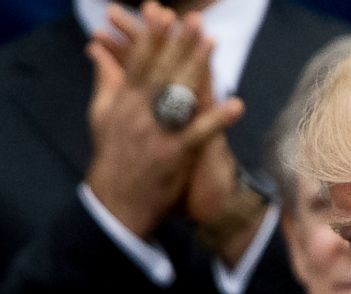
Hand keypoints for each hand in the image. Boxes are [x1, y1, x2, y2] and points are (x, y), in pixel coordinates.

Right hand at [84, 2, 241, 236]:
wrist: (117, 201)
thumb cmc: (112, 156)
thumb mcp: (101, 115)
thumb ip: (105, 81)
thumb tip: (97, 49)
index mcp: (123, 100)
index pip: (138, 61)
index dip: (151, 36)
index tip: (161, 12)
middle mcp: (139, 112)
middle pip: (162, 70)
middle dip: (178, 42)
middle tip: (195, 19)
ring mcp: (158, 131)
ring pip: (179, 93)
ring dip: (198, 66)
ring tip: (214, 43)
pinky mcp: (175, 154)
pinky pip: (200, 132)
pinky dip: (219, 118)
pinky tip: (237, 104)